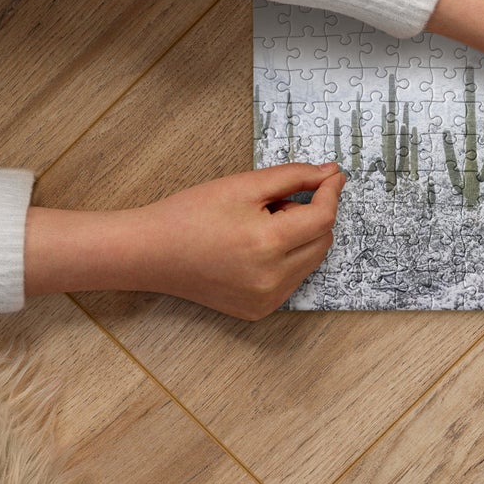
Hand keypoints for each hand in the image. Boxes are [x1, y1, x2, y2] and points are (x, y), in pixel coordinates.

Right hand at [24, 162, 345, 319]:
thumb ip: (293, 176)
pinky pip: (293, 278)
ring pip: (311, 260)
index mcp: (268, 245)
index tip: (332, 174)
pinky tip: (254, 248)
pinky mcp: (259, 310)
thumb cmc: (191, 213)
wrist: (151, 252)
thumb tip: (331, 173)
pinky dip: (287, 258)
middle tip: (275, 202)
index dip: (331, 192)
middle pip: (322, 240)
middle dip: (310, 214)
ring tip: (260, 225)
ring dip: (300, 237)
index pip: (323, 217)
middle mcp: (272, 279)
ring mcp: (266, 300)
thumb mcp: (244, 185)